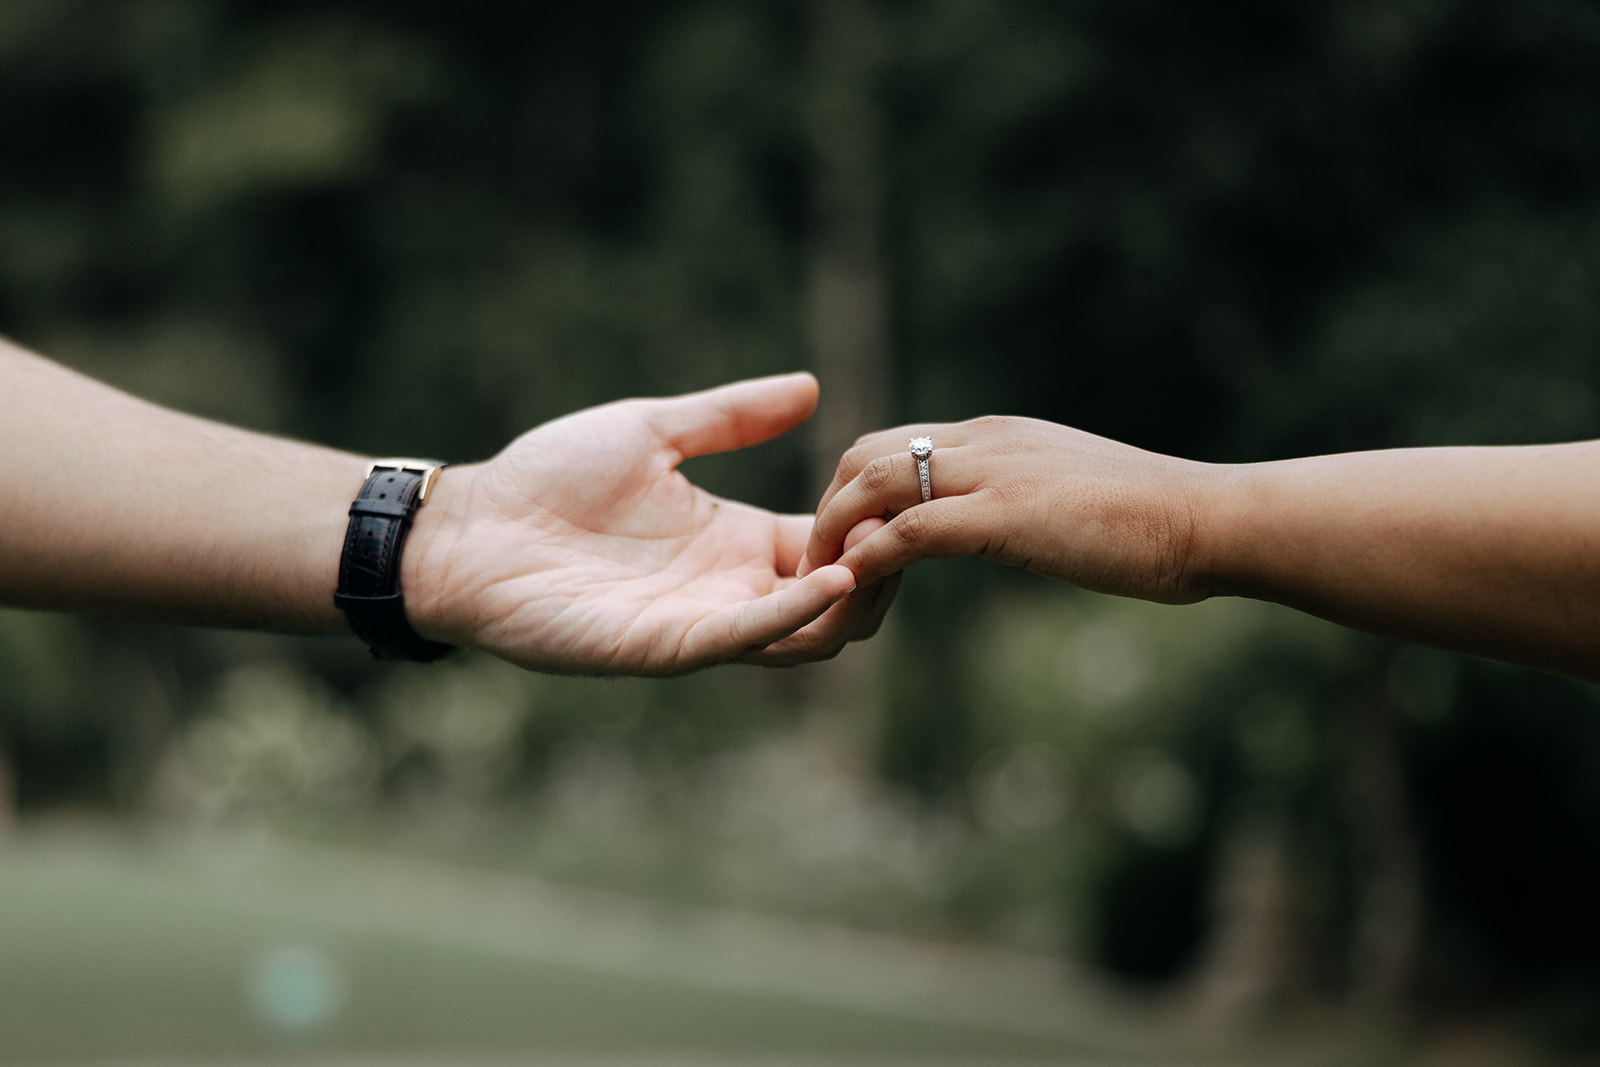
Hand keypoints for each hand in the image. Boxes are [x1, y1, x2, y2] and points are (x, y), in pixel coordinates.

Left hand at [404, 373, 895, 674]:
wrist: (471, 527)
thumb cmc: (549, 478)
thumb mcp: (654, 430)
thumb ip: (731, 416)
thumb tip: (811, 387)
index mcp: (736, 538)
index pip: (832, 544)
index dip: (870, 524)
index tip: (896, 491)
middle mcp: (731, 587)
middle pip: (839, 602)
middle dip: (882, 571)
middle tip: (906, 531)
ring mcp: (704, 622)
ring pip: (809, 637)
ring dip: (852, 600)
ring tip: (876, 555)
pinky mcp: (668, 646)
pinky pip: (746, 639)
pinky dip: (793, 616)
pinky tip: (827, 578)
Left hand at [802, 416, 1216, 603]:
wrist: (1206, 518)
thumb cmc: (1156, 520)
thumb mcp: (1072, 497)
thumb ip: (1028, 500)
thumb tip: (1016, 528)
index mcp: (1000, 436)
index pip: (899, 442)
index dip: (859, 487)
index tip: (846, 534)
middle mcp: (985, 442)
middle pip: (867, 452)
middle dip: (831, 504)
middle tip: (819, 559)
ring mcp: (992, 473)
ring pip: (875, 482)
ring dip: (835, 530)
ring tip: (820, 578)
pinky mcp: (1002, 515)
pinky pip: (909, 532)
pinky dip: (869, 558)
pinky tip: (853, 588)